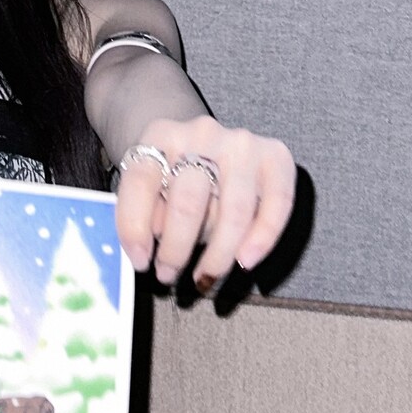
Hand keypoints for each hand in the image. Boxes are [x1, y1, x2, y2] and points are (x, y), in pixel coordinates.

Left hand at [113, 115, 295, 289]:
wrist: (205, 140)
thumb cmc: (173, 173)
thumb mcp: (149, 184)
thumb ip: (145, 210)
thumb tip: (149, 250)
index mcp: (160, 136)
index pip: (140, 182)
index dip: (134, 227)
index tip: (140, 262)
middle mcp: (201, 133)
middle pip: (188, 201)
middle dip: (176, 249)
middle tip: (168, 276)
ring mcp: (241, 143)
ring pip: (233, 210)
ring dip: (218, 254)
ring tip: (204, 279)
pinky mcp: (274, 156)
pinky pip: (277, 203)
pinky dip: (262, 238)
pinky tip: (245, 261)